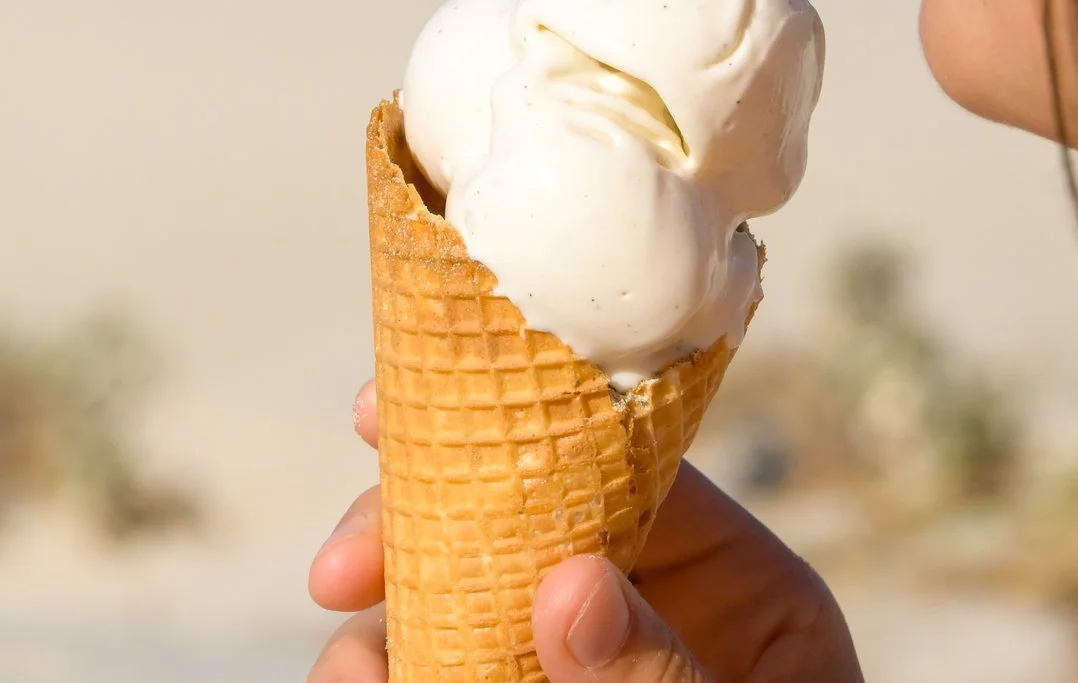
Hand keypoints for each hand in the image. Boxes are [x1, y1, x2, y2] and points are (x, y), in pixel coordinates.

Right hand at [308, 382, 861, 682]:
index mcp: (742, 593)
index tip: (378, 420)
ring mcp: (575, 675)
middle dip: (408, 540)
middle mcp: (649, 617)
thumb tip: (567, 588)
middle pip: (506, 532)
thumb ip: (664, 682)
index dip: (504, 428)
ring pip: (453, 616)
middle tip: (336, 579)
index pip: (618, 471)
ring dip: (381, 640)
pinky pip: (442, 678)